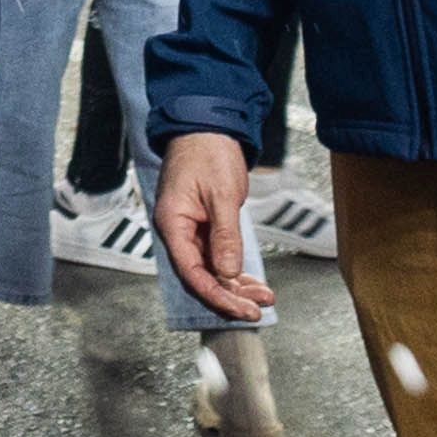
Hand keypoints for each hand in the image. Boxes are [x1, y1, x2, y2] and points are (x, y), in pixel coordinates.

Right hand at [154, 129, 271, 319]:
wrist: (207, 127)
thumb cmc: (208, 153)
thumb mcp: (222, 195)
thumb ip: (225, 236)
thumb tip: (228, 272)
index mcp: (172, 222)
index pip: (191, 272)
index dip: (216, 294)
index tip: (241, 309)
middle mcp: (178, 230)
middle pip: (201, 276)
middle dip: (229, 295)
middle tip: (257, 309)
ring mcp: (190, 229)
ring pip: (211, 269)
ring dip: (236, 285)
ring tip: (263, 296)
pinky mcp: (204, 226)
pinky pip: (217, 256)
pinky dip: (235, 270)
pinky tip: (252, 282)